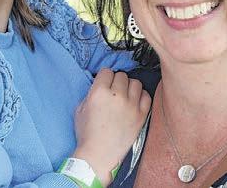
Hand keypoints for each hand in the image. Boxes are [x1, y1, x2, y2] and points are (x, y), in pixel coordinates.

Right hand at [72, 69, 151, 185]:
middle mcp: (116, 96)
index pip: (107, 71)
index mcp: (99, 92)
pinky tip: (134, 103)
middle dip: (117, 82)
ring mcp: (131, 105)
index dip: (105, 78)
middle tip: (114, 92)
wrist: (99, 155)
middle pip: (122, 75)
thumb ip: (91, 93)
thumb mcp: (80, 108)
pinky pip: (146, 96)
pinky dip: (141, 97)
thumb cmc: (87, 134)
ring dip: (129, 88)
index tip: (104, 84)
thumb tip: (102, 85)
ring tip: (125, 97)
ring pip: (136, 83)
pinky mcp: (141, 115)